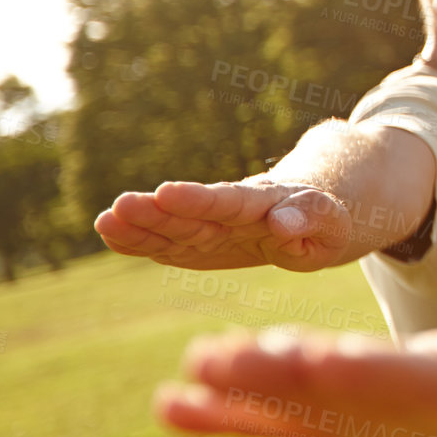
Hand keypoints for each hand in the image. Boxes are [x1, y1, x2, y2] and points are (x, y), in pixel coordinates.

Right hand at [96, 181, 357, 271]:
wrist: (311, 210)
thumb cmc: (325, 218)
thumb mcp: (331, 222)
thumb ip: (308, 220)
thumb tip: (281, 225)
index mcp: (268, 203)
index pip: (231, 201)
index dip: (200, 200)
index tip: (167, 193)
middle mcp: (233, 210)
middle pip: (194, 213)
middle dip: (159, 213)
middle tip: (120, 206)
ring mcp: (214, 226)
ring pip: (175, 227)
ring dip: (141, 225)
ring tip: (105, 220)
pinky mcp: (201, 242)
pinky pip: (170, 243)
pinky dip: (142, 240)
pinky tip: (110, 232)